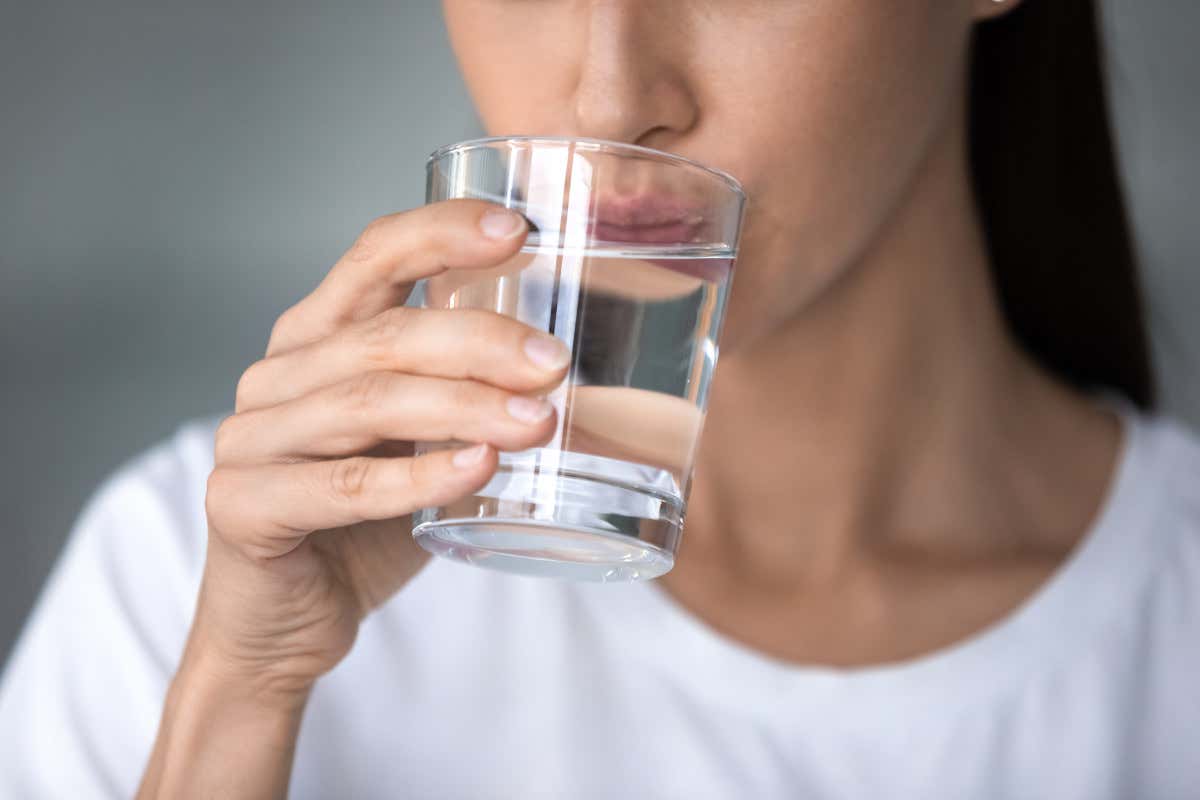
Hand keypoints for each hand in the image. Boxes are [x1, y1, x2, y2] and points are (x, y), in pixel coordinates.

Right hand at [191, 199, 569, 702]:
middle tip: (553, 365)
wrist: (282, 624)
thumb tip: (567, 371)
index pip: (374, 257)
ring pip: (368, 403)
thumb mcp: (415, 444)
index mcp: (316, 339)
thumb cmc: (362, 527)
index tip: (518, 230)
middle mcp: (277, 376)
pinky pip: (346, 486)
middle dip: (478, 341)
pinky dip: (418, 476)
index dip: (442, 234)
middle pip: (383, 335)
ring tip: (535, 421)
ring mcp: (250, 439)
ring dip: (463, 407)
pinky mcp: (243, 505)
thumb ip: (459, 397)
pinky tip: (477, 468)